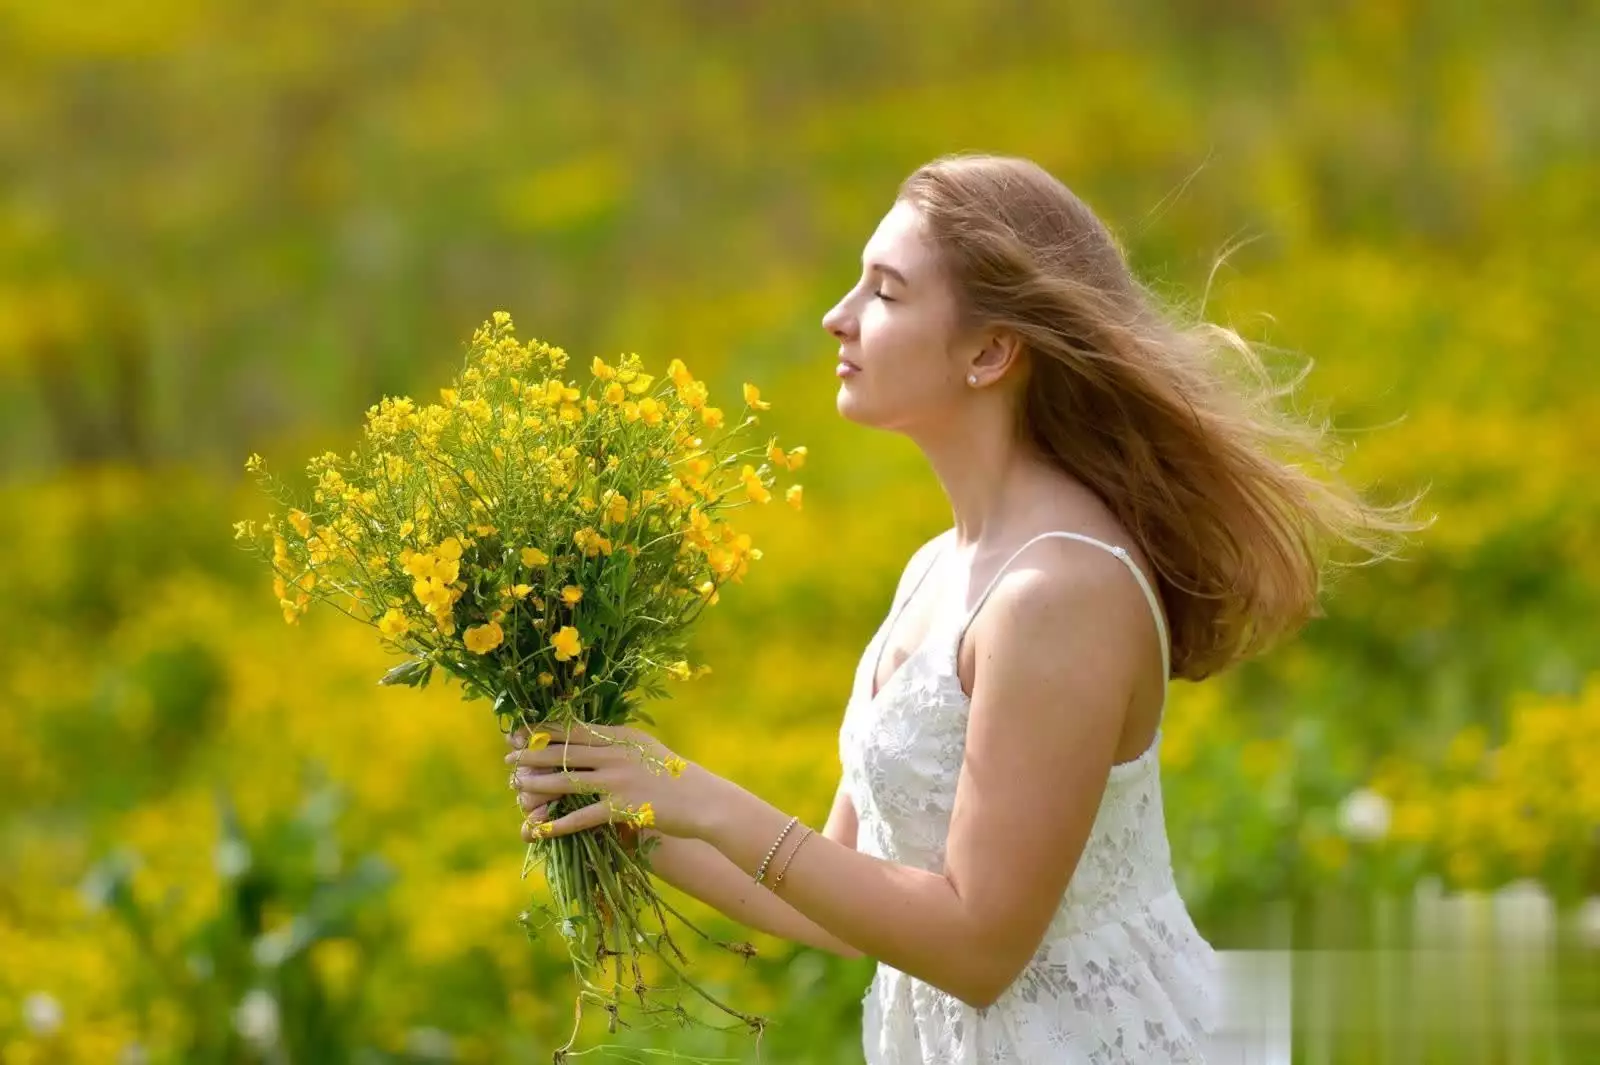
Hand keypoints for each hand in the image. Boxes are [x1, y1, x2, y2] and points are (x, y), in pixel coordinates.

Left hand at [504, 722, 712, 841]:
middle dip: (532, 755)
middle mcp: (615, 754)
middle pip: (563, 752)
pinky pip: (580, 817)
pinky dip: (556, 824)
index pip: (574, 730)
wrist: (703, 800)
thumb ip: (618, 743)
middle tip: (509, 758)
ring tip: (516, 786)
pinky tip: (537, 827)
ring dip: (536, 784)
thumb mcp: (646, 749)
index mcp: (620, 736)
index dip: (543, 731)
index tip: (520, 732)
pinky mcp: (621, 808)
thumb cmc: (674, 776)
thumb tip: (590, 737)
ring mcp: (617, 781)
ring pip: (566, 781)